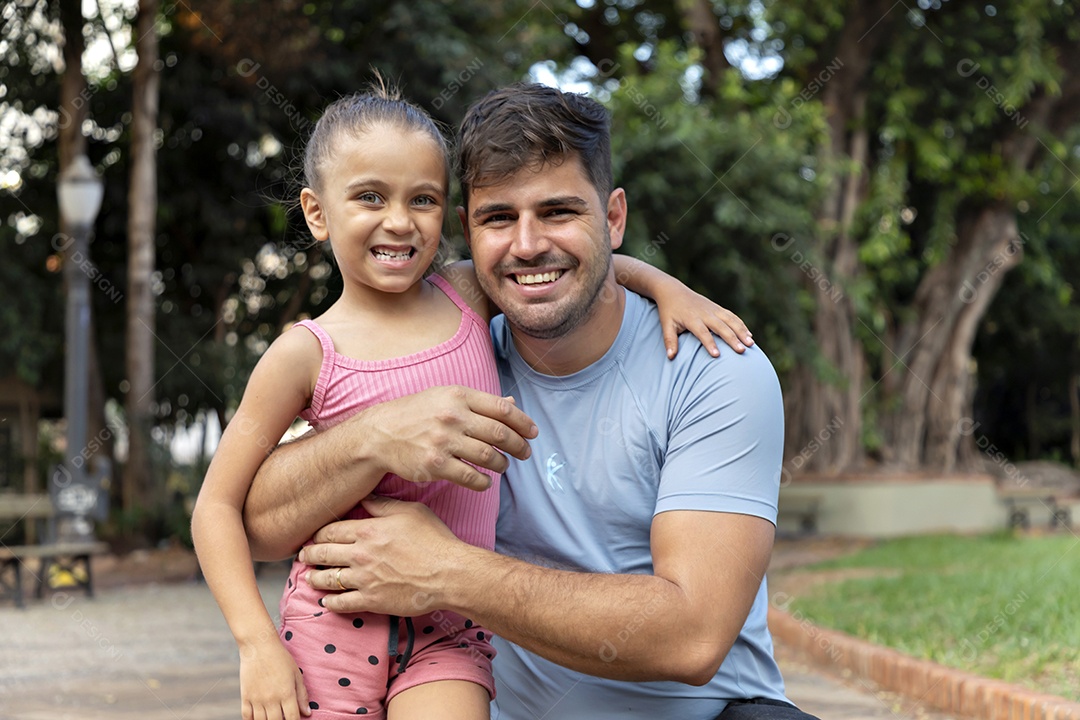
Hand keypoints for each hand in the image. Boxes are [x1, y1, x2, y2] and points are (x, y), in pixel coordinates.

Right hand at [239, 636, 309, 719]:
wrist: (259, 646)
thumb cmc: (281, 658)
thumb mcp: (296, 674)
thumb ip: (302, 695)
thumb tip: (307, 713)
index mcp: (287, 693)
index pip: (292, 718)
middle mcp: (271, 699)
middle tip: (283, 716)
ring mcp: (257, 699)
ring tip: (272, 716)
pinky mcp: (245, 696)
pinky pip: (246, 716)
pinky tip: (258, 718)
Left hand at [299, 497, 466, 615]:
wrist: (449, 574)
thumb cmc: (435, 540)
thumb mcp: (411, 512)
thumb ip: (383, 505)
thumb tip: (364, 499)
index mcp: (368, 530)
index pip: (331, 531)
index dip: (318, 534)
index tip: (313, 536)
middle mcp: (360, 554)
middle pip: (323, 554)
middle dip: (309, 555)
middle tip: (303, 556)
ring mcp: (364, 580)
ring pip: (328, 579)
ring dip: (314, 578)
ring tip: (309, 578)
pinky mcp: (371, 601)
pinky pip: (342, 603)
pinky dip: (330, 603)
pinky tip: (326, 603)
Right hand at [356, 385, 537, 490]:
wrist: (379, 434)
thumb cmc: (416, 414)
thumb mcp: (445, 398)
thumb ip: (479, 403)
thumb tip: (513, 406)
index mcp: (458, 396)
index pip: (502, 409)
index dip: (523, 422)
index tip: (533, 433)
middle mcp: (452, 416)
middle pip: (500, 434)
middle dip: (518, 446)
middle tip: (524, 453)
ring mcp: (443, 441)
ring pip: (489, 456)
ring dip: (501, 464)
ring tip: (502, 465)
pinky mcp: (434, 465)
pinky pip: (471, 477)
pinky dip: (484, 482)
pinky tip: (485, 481)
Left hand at [653, 282, 752, 358]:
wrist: (673, 291)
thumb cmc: (669, 311)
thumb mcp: (666, 325)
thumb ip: (669, 341)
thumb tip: (670, 357)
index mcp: (692, 319)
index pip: (703, 333)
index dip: (710, 344)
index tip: (717, 355)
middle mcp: (705, 313)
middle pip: (721, 327)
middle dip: (732, 339)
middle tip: (741, 350)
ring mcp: (713, 309)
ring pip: (731, 321)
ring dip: (742, 332)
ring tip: (750, 344)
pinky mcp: (717, 308)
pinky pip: (732, 316)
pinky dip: (741, 325)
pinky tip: (749, 335)